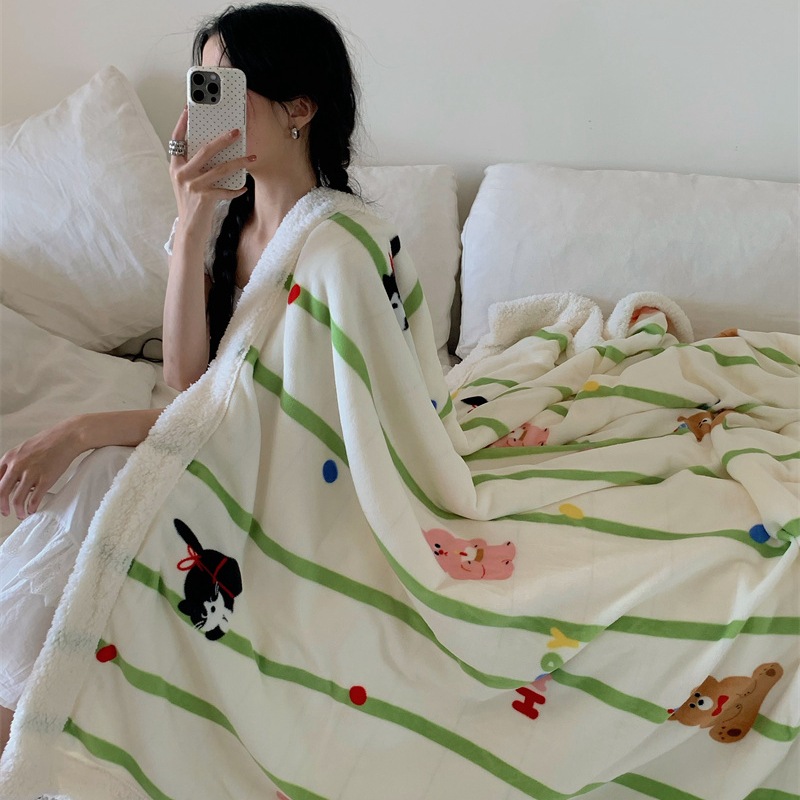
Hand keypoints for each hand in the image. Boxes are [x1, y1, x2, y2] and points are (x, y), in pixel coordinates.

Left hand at [0, 419, 82, 519]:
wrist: (68, 437)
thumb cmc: (49, 441)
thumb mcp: (25, 449)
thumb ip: (15, 463)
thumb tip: (12, 480)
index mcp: (10, 457)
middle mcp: (17, 466)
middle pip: (2, 492)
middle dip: (2, 506)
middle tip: (5, 511)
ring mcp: (31, 473)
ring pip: (17, 499)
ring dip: (18, 510)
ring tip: (21, 514)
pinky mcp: (45, 479)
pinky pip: (35, 499)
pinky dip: (32, 508)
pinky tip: (32, 510)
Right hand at [168, 107, 255, 227]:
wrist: (189, 230)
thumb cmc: (191, 204)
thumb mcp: (186, 182)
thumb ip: (194, 166)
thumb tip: (214, 149)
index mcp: (175, 166)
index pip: (177, 139)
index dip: (183, 123)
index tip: (190, 109)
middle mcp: (182, 174)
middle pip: (205, 150)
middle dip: (223, 140)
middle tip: (237, 131)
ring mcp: (193, 186)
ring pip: (220, 168)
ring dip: (238, 162)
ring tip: (251, 157)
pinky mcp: (204, 198)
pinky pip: (226, 190)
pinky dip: (236, 189)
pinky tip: (244, 187)